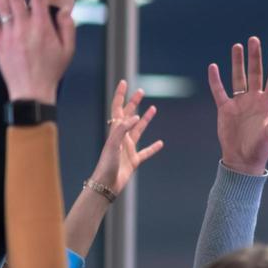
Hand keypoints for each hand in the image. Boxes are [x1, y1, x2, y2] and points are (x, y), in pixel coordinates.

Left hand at [89, 80, 163, 194]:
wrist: (106, 185)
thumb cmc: (107, 165)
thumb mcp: (113, 145)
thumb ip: (123, 129)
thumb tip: (135, 116)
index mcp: (114, 131)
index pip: (117, 109)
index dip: (120, 95)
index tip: (124, 82)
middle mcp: (121, 137)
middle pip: (128, 116)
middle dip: (134, 103)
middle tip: (141, 91)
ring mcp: (128, 148)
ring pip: (138, 130)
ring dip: (145, 119)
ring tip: (153, 108)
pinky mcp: (134, 160)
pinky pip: (146, 152)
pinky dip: (153, 147)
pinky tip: (160, 143)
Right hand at [206, 37, 267, 175]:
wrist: (242, 161)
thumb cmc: (260, 149)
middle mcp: (255, 100)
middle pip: (255, 73)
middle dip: (255, 57)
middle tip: (253, 39)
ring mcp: (240, 103)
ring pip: (238, 77)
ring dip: (238, 62)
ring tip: (237, 46)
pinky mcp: (225, 109)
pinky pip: (219, 91)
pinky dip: (215, 79)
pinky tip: (213, 67)